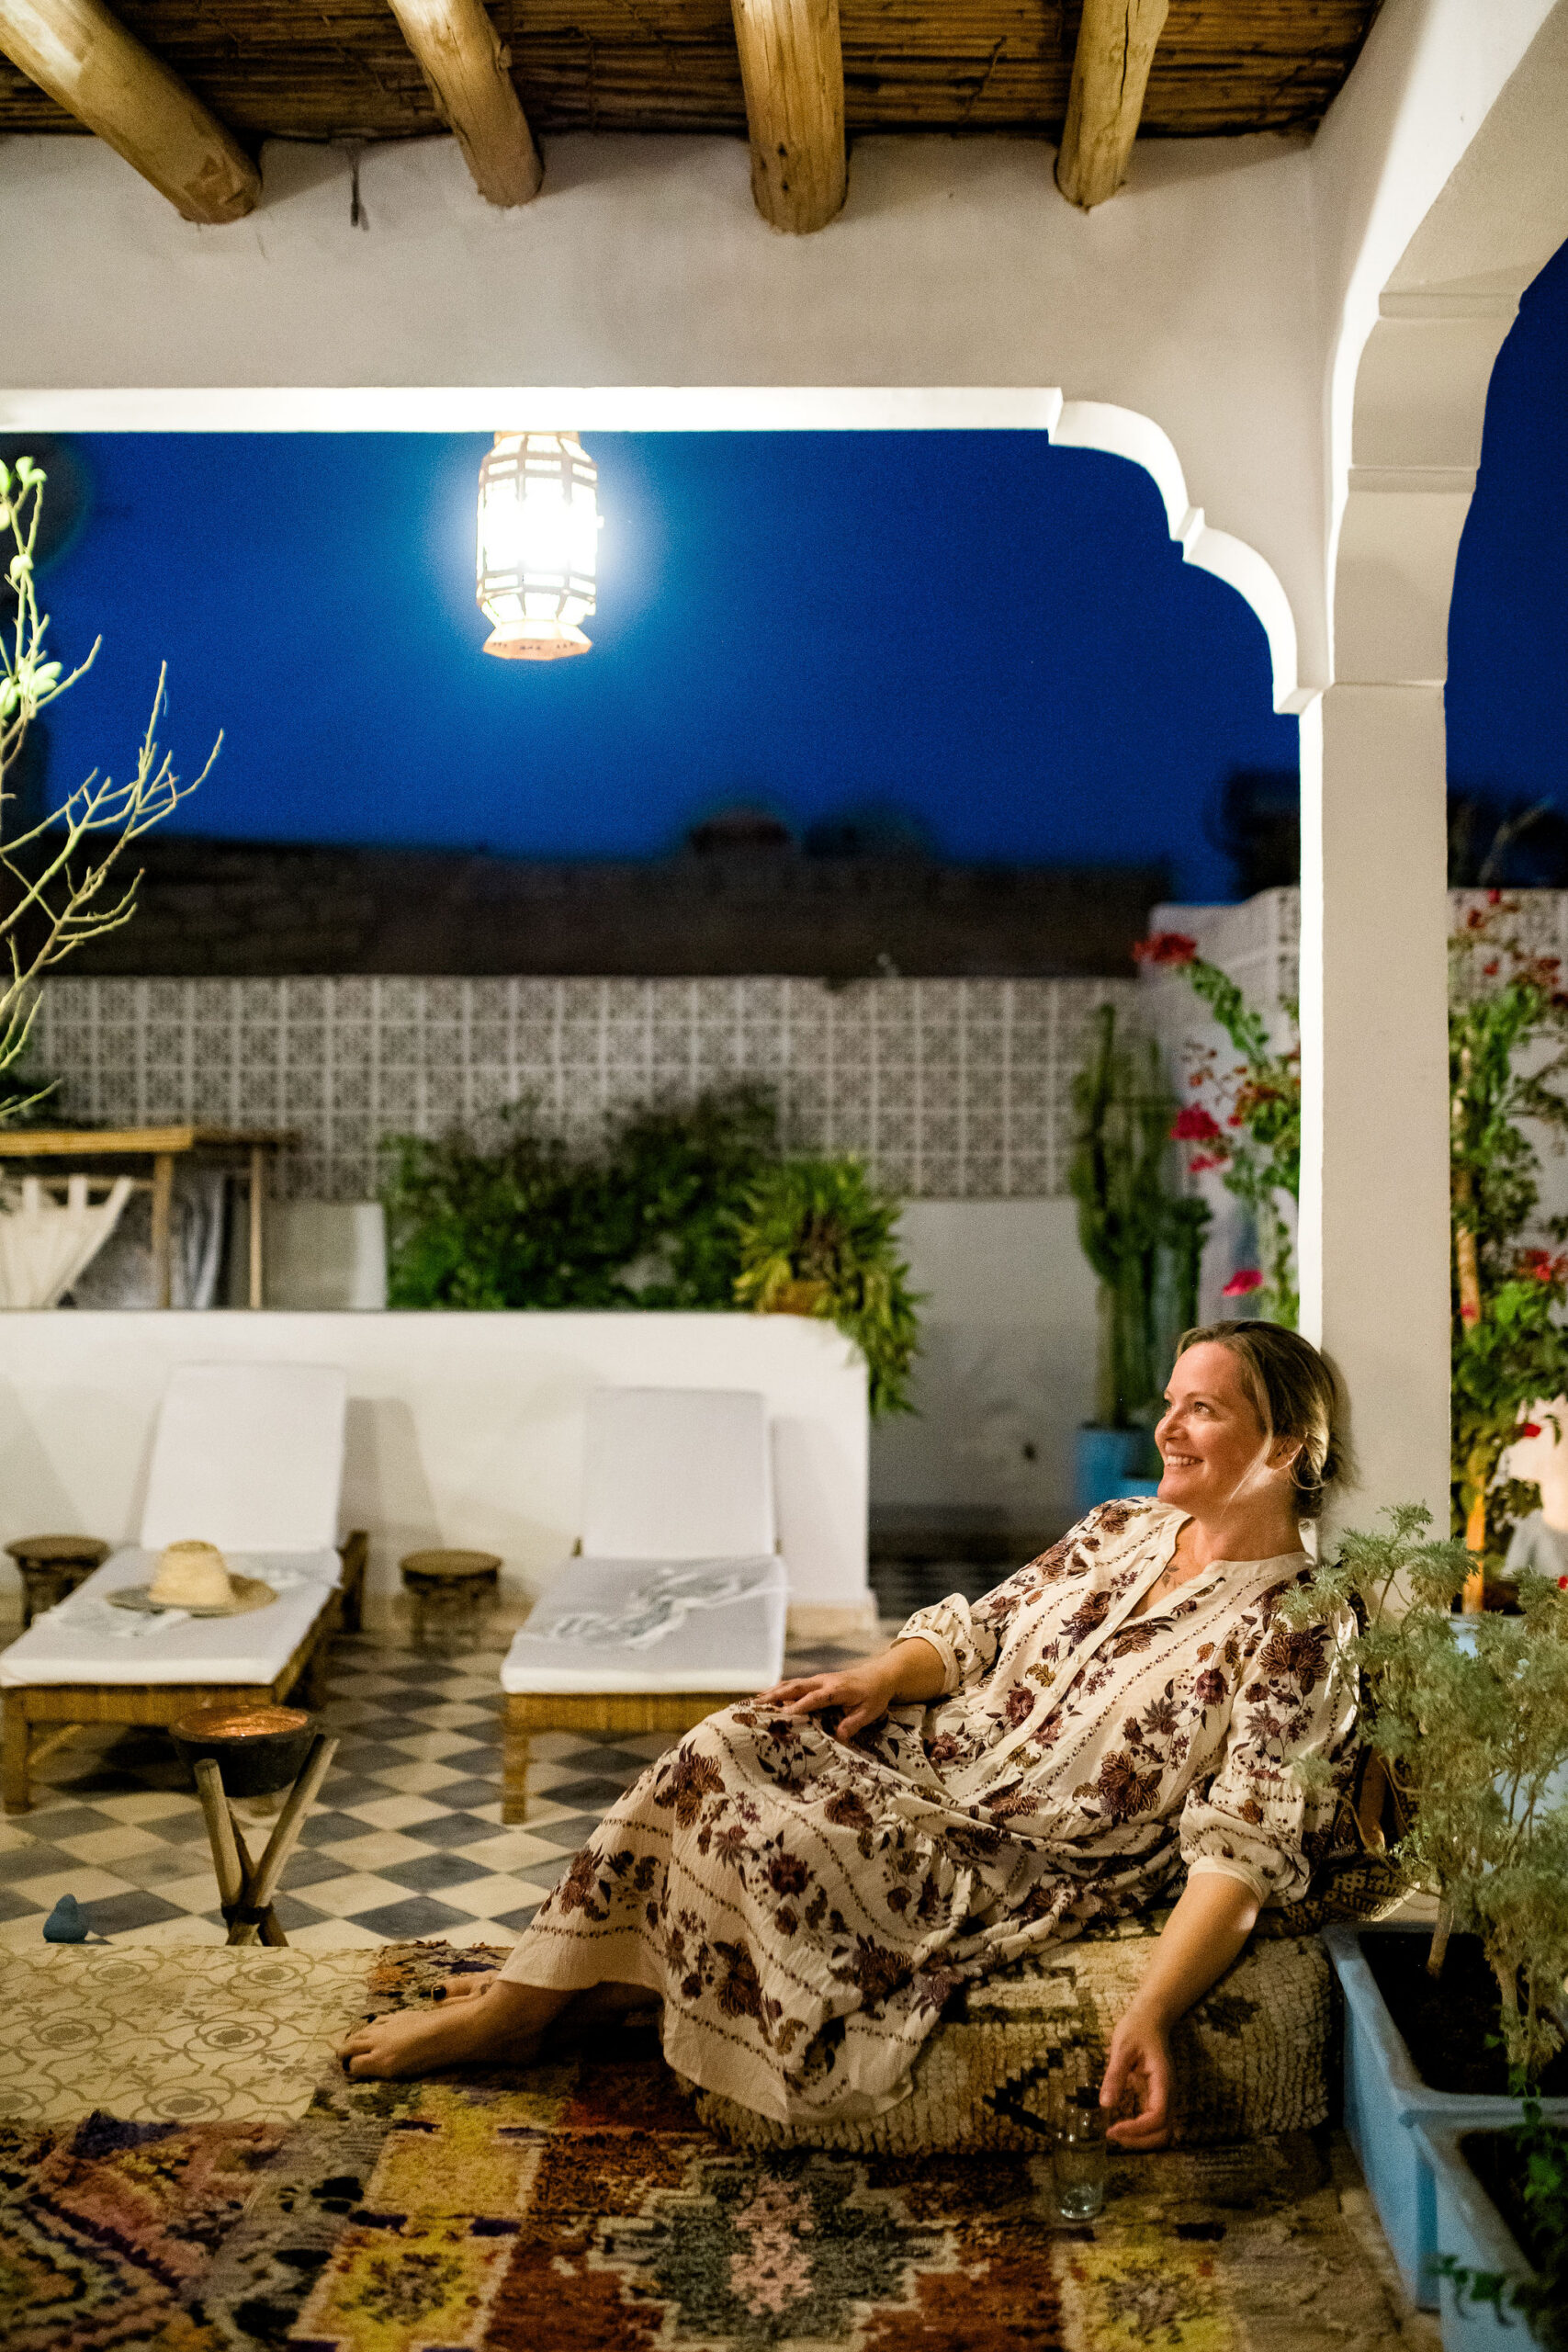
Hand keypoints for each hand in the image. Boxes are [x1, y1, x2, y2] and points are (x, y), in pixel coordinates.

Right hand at [755, 1663, 897, 1739]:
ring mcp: (818, 1680)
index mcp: (837, 1690)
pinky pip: (795, 1684)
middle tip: (758, 1705)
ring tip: (755, 1701)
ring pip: (792, 1684)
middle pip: (797, 1687)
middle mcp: (824, 1682)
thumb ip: (853, 1724)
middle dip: (777, 1695)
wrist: (878, 1676)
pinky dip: (779, 1689)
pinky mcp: (816, 1681)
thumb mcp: (869, 1713)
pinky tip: (767, 1695)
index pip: (815, 1698)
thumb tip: (839, 1738)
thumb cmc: (874, 1696)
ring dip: (774, 1691)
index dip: (800, 1706)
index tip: (785, 1715)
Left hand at [1099, 2004, 1172, 2148]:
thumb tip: (1106, 2105)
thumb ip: (1115, 2076)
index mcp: (1163, 2082)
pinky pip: (1155, 2122)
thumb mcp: (1121, 2048)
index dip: (1136, 2129)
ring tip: (1116, 2133)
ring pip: (1163, 2131)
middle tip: (1113, 2135)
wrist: (1151, 2017)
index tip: (1112, 2129)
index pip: (1157, 2117)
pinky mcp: (1158, 2097)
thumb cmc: (1137, 2029)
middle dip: (1140, 2140)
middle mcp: (1168, 2094)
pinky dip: (1142, 2131)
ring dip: (1142, 2139)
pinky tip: (1122, 2125)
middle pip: (1164, 2132)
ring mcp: (1165, 2096)